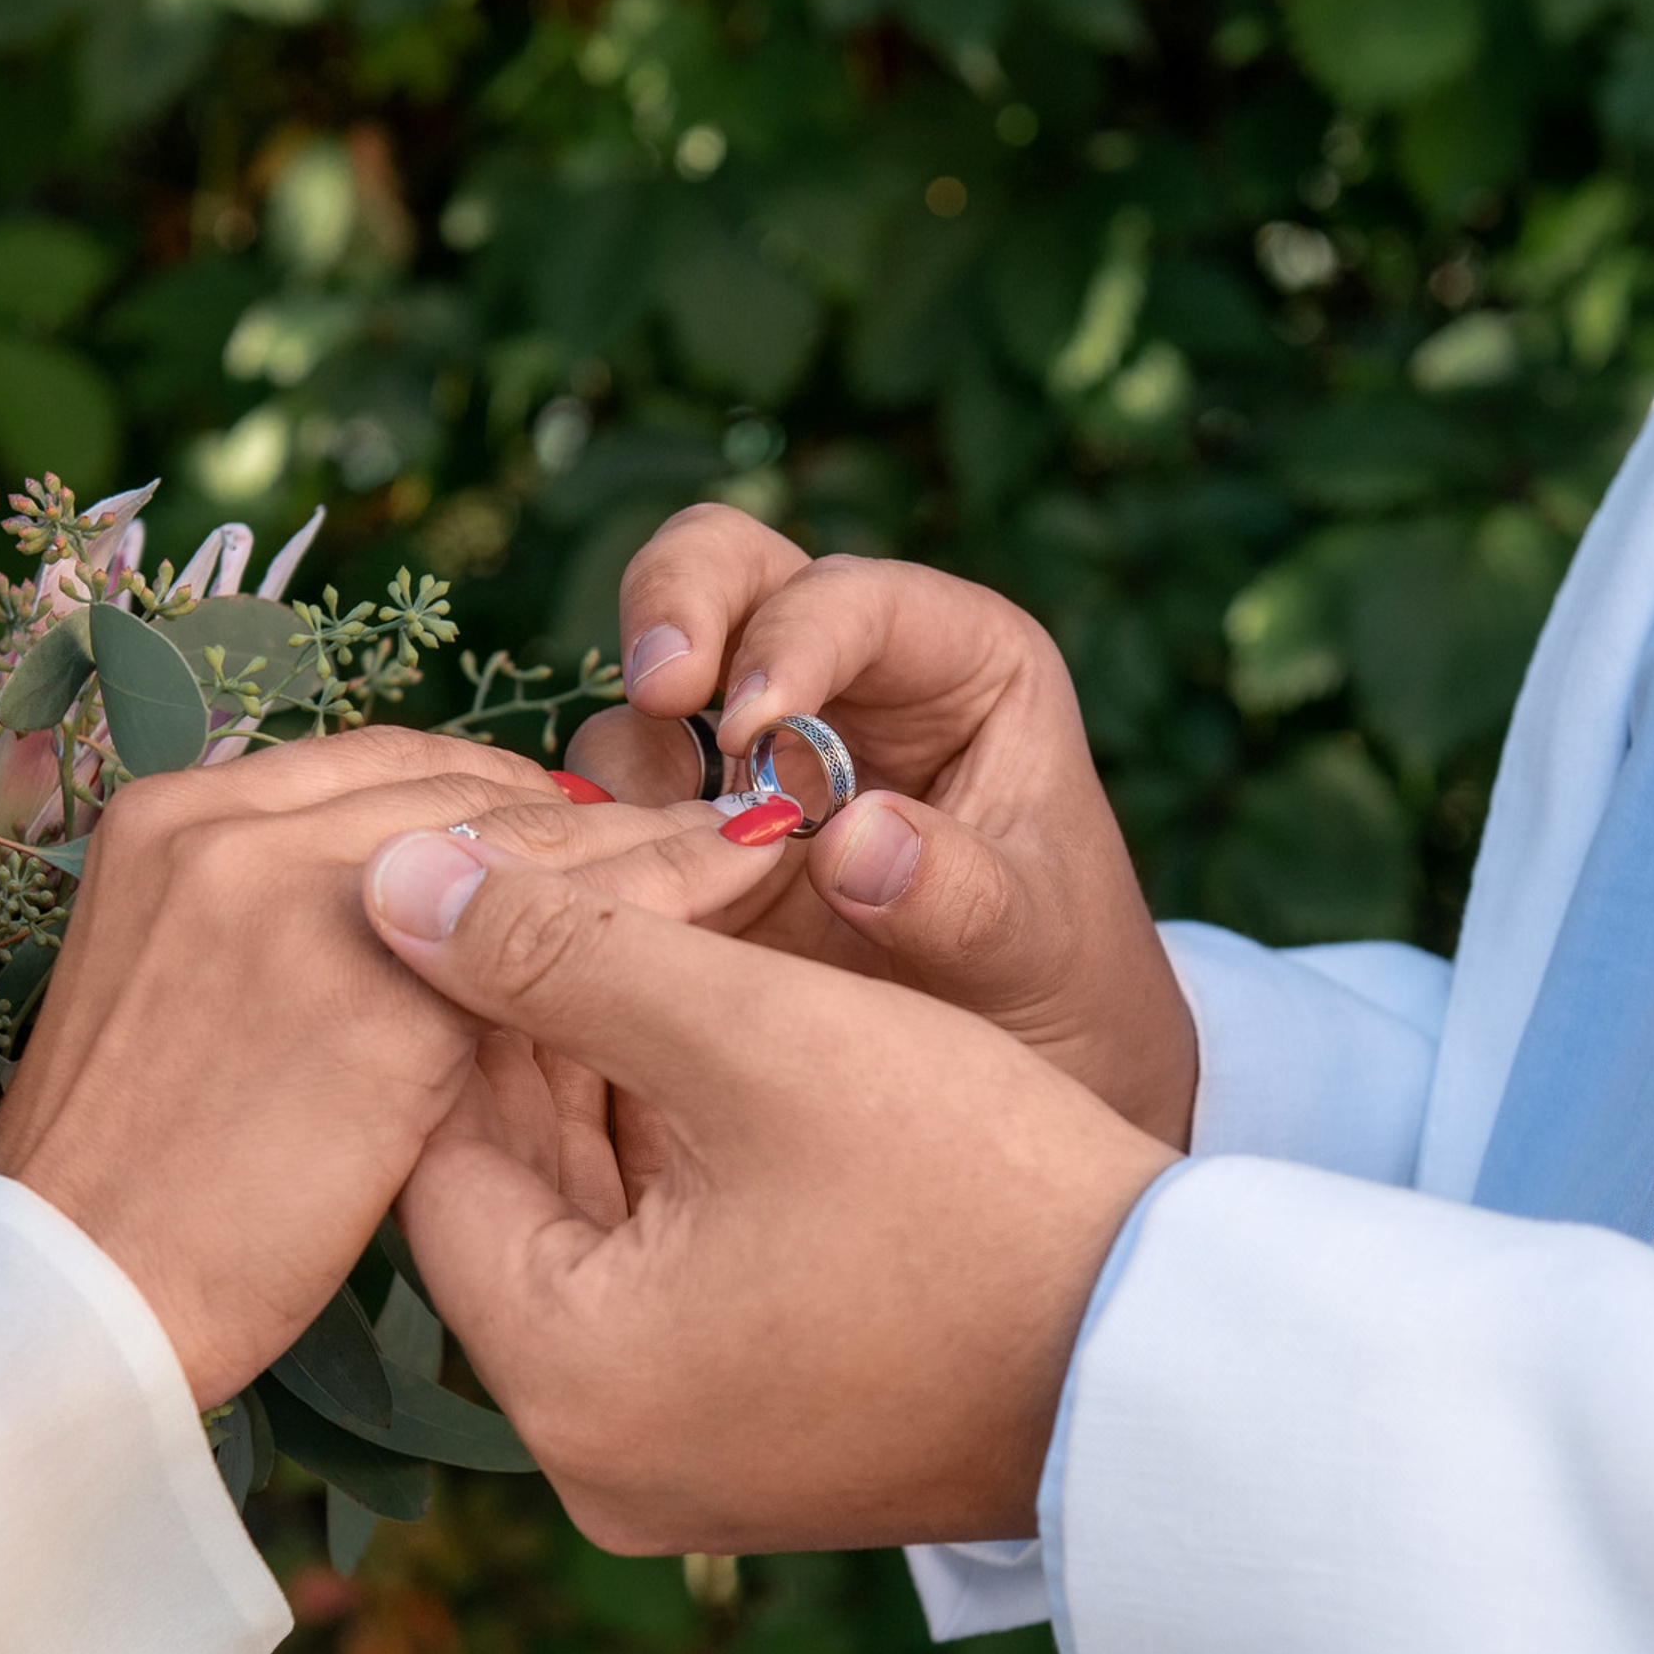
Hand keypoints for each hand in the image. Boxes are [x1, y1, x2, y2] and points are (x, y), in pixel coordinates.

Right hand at [0, 730, 788, 1406]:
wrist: (65, 1305)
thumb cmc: (127, 1194)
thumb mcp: (171, 1007)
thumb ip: (272, 930)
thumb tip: (410, 915)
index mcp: (167, 817)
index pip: (382, 771)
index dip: (503, 801)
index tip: (591, 825)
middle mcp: (226, 823)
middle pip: (461, 786)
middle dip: (588, 810)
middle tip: (703, 824)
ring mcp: (294, 897)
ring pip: (524, 838)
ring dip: (649, 841)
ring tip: (753, 847)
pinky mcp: (373, 995)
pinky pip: (555, 929)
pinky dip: (656, 908)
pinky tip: (728, 912)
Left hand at [363, 830, 1175, 1551]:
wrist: (1181, 1358)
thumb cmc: (979, 1192)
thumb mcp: (758, 1038)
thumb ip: (561, 950)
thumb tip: (388, 883)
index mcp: (567, 1384)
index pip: (436, 1156)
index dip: (458, 1000)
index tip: (499, 884)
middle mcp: (596, 1459)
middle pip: (514, 1197)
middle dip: (545, 1037)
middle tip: (583, 891)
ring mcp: (677, 1465)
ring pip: (592, 1231)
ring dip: (618, 1090)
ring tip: (658, 943)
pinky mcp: (752, 1448)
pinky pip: (665, 1286)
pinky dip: (682, 1172)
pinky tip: (722, 1051)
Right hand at [559, 506, 1197, 1142]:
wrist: (1030, 1084)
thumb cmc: (1065, 989)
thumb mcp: (1040, 949)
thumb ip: (964, 898)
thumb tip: (853, 842)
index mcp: (953, 662)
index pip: (852, 594)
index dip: (794, 641)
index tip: (755, 728)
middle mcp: (840, 682)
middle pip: (723, 569)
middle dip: (674, 610)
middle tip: (660, 694)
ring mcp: (749, 760)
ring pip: (643, 698)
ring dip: (627, 764)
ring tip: (646, 861)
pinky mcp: (685, 845)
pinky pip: (607, 815)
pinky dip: (588, 842)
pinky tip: (600, 903)